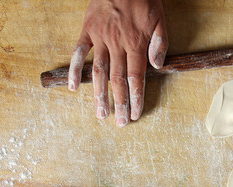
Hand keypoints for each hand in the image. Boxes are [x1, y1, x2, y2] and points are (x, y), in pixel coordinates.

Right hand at [68, 0, 167, 126]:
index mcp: (136, 43)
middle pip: (117, 80)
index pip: (136, 78)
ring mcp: (100, 37)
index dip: (135, 98)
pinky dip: (74, 70)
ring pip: (98, 71)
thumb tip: (158, 67)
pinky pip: (78, 52)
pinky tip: (72, 88)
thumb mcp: (160, 19)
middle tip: (119, 122)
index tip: (135, 114)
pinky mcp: (87, 30)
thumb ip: (159, 43)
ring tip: (100, 113)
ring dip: (99, 94)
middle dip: (119, 103)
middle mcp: (117, 44)